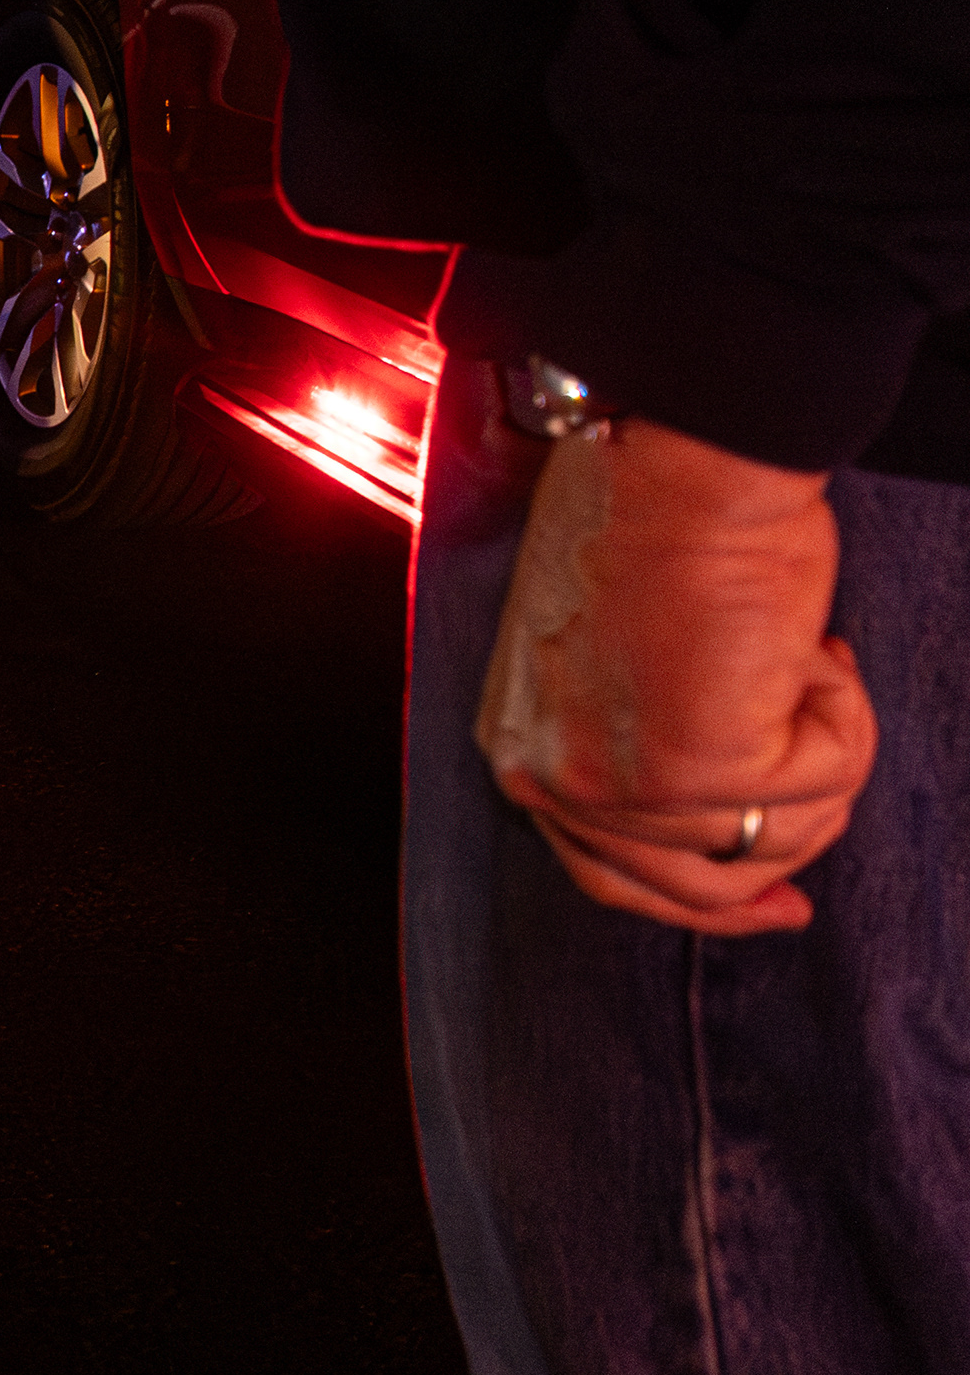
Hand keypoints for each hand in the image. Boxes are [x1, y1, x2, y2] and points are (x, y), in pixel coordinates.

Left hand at [475, 417, 876, 931]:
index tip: (778, 905)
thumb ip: (650, 748)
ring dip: (824, 752)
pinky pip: (828, 781)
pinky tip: (809, 654)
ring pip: (782, 836)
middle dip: (790, 832)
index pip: (615, 876)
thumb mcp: (623, 670)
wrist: (683, 469)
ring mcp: (629, 785)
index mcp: (528, 757)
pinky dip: (846, 718)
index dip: (710, 900)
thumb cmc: (657, 534)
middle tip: (830, 766)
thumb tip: (735, 828)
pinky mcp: (706, 765)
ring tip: (802, 665)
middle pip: (702, 883)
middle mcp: (560, 784)